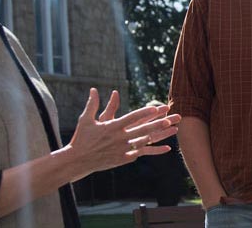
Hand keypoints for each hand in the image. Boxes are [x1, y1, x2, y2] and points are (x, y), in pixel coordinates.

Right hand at [64, 88, 180, 178]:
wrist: (77, 160)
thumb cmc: (81, 138)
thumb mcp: (85, 119)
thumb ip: (93, 104)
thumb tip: (94, 89)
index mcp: (112, 127)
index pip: (131, 118)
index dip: (144, 113)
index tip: (156, 108)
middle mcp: (119, 138)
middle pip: (142, 129)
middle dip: (158, 124)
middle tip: (171, 119)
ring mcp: (122, 149)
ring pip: (146, 141)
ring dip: (161, 135)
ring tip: (174, 129)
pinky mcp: (123, 159)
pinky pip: (143, 154)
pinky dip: (155, 151)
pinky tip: (167, 148)